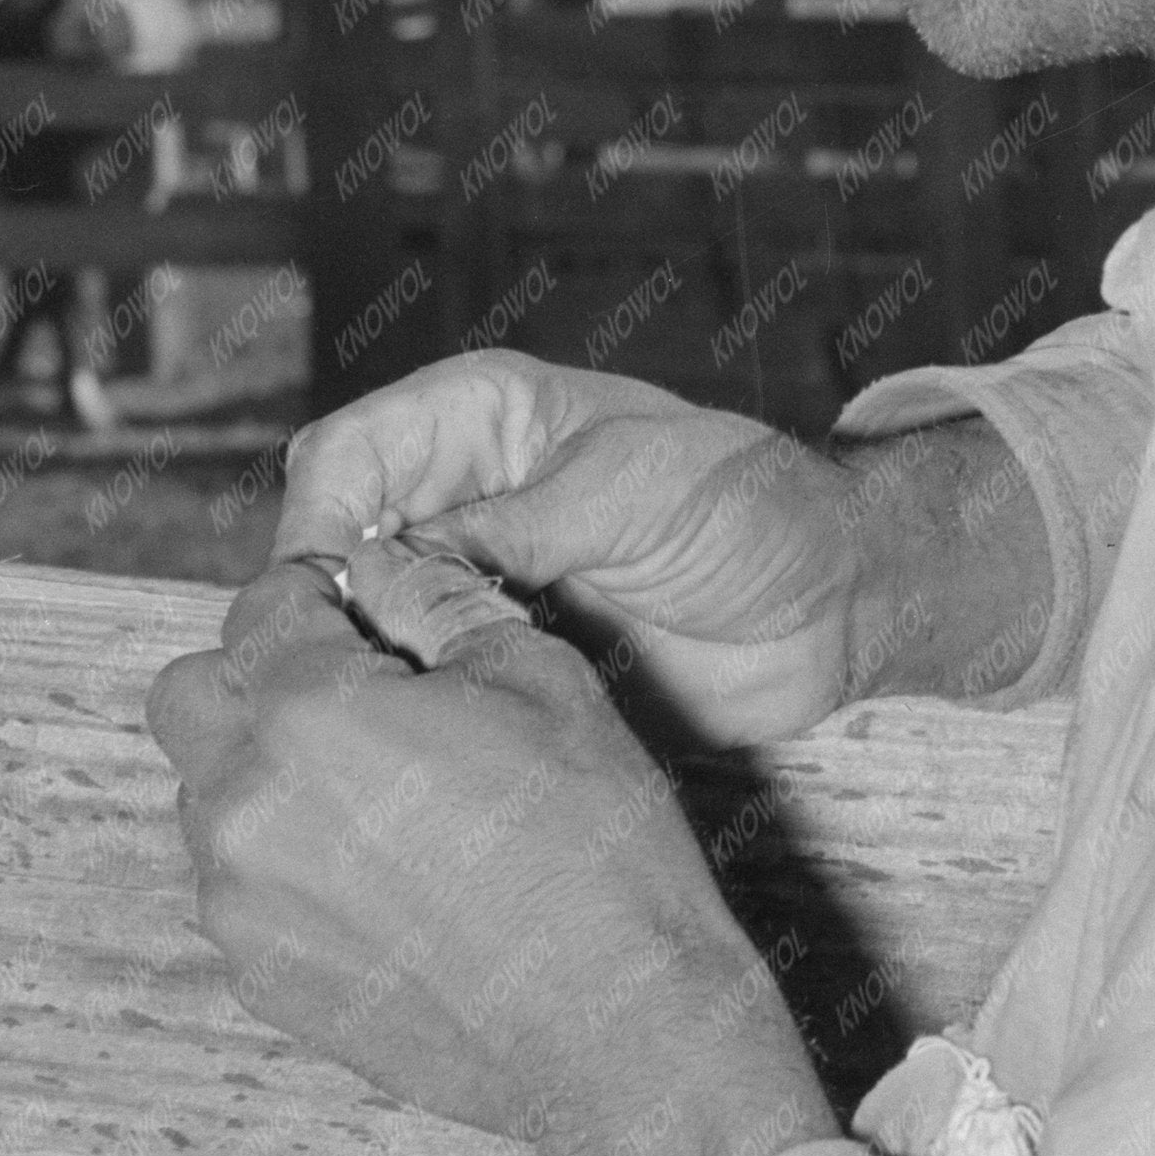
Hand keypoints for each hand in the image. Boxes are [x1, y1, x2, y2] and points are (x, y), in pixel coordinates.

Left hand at [144, 555, 830, 1155]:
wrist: (615, 1031)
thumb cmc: (595, 857)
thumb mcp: (544, 682)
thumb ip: (441, 604)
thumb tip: (389, 571)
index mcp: (307, 709)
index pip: (262, 604)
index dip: (322, 598)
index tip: (368, 621)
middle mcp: (246, 801)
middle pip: (193, 697)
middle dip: (257, 683)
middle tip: (354, 708)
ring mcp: (242, 900)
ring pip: (208, 800)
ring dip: (270, 783)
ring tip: (386, 814)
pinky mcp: (259, 976)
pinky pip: (242, 892)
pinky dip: (292, 873)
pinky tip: (390, 891)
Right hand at [275, 357, 864, 750]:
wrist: (836, 605)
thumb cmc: (755, 510)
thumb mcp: (635, 490)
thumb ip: (522, 521)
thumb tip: (406, 561)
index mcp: (483, 420)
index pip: (348, 455)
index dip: (318, 519)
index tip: (329, 590)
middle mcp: (467, 498)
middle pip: (340, 545)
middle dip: (335, 603)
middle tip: (364, 664)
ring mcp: (484, 581)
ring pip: (376, 622)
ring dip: (377, 662)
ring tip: (410, 704)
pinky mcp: (512, 657)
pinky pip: (436, 684)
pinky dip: (426, 709)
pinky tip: (444, 736)